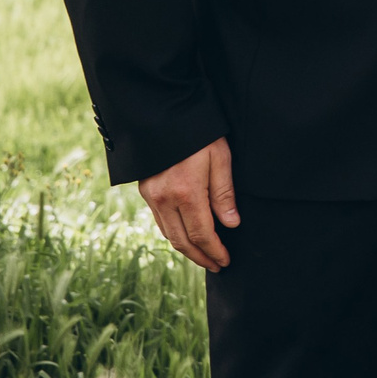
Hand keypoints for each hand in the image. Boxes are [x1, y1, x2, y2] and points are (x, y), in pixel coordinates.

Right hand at [139, 138, 239, 269]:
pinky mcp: (145, 190)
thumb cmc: (199, 133)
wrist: (164, 112)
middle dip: (200, 257)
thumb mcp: (220, 158)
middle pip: (182, 241)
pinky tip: (186, 235)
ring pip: (168, 234)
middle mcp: (164, 199)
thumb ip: (224, 194)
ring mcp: (151, 195)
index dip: (214, 251)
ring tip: (203, 255)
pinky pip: (159, 221)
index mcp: (186, 193)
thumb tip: (231, 224)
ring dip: (186, 249)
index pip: (202, 235)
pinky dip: (174, 233)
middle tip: (216, 265)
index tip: (225, 261)